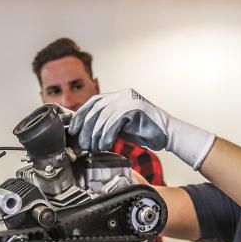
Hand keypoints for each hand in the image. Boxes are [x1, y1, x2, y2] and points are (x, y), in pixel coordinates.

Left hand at [69, 88, 216, 169]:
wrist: (167, 134)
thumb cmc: (144, 132)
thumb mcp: (119, 125)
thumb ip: (105, 123)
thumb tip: (84, 132)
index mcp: (117, 96)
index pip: (93, 103)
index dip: (80, 116)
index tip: (73, 130)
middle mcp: (122, 95)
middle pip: (95, 109)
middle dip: (86, 128)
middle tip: (83, 144)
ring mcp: (129, 99)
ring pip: (103, 117)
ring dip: (96, 135)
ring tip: (94, 147)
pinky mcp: (135, 108)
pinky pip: (114, 121)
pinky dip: (107, 135)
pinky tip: (105, 145)